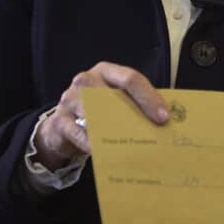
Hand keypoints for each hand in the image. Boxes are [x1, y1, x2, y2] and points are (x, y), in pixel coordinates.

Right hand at [34, 62, 168, 170]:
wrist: (63, 128)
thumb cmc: (97, 111)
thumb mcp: (114, 102)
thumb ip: (134, 104)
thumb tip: (164, 121)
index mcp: (106, 72)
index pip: (130, 78)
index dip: (149, 97)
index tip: (164, 117)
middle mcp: (86, 80)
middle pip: (113, 93)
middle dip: (136, 112)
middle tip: (155, 132)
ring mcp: (69, 99)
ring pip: (94, 112)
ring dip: (114, 129)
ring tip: (131, 145)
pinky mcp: (59, 120)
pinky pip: (78, 134)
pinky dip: (92, 144)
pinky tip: (103, 152)